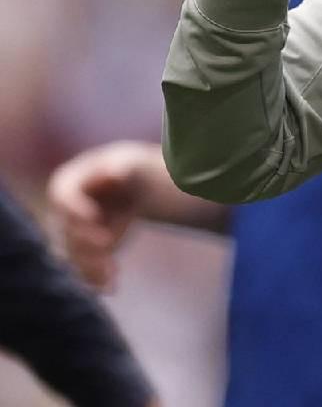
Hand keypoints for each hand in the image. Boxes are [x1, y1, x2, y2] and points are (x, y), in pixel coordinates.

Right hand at [47, 142, 158, 291]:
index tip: (94, 217)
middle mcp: (61, 212)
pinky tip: (109, 288)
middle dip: (86, 242)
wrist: (132, 188)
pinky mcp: (82, 252)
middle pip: (68, 231)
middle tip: (108, 245)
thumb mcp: (129, 162)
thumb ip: (122, 167)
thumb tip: (115, 172)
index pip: (63, 199)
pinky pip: (83, 269)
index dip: (76, 209)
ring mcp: (69, 234)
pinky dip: (94, 279)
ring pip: (73, 256)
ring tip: (110, 278)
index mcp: (67, 184)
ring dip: (90, 267)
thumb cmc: (128, 168)